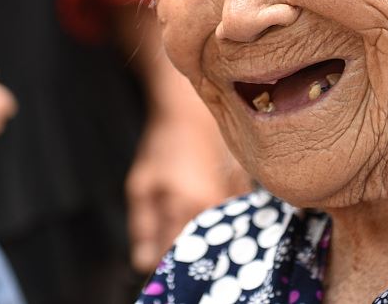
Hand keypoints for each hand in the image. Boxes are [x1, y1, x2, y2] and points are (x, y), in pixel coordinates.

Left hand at [126, 100, 250, 272]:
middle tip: (173, 257)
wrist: (192, 111)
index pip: (175, 254)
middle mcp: (216, 206)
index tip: (156, 276)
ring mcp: (235, 197)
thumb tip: (143, 262)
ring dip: (205, 242)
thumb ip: (142, 227)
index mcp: (187, 207)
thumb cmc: (162, 146)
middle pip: (202, 249)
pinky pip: (234, 219)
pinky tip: (210, 221)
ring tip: (191, 238)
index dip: (163, 266)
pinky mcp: (246, 189)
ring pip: (220, 236)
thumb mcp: (141, 184)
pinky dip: (222, 226)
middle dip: (187, 258)